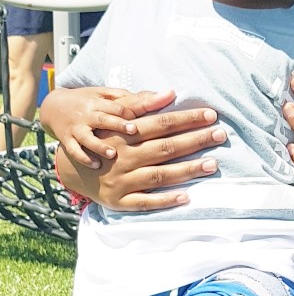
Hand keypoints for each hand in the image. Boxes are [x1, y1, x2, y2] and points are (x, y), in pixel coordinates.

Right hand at [41, 86, 141, 166]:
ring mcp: (76, 128)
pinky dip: (84, 158)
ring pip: (87, 137)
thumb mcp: (107, 95)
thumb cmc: (90, 101)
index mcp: (100, 102)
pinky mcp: (67, 140)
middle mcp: (87, 115)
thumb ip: (133, 98)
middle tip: (133, 130)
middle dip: (117, 124)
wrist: (54, 107)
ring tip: (114, 154)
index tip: (146, 118)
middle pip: (103, 119)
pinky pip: (73, 150)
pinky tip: (96, 165)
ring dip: (100, 146)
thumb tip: (166, 95)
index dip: (130, 111)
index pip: (116, 105)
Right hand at [49, 89, 223, 210]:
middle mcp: (123, 157)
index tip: (211, 114)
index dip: (187, 118)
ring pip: (159, 175)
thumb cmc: (104, 139)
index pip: (161, 124)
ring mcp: (121, 181)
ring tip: (212, 164)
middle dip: (195, 140)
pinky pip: (144, 202)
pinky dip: (164, 200)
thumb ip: (142, 105)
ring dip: (187, 170)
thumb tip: (169, 92)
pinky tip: (186, 196)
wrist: (71, 168)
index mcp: (124, 134)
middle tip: (220, 135)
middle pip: (165, 148)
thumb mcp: (116, 118)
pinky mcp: (118, 201)